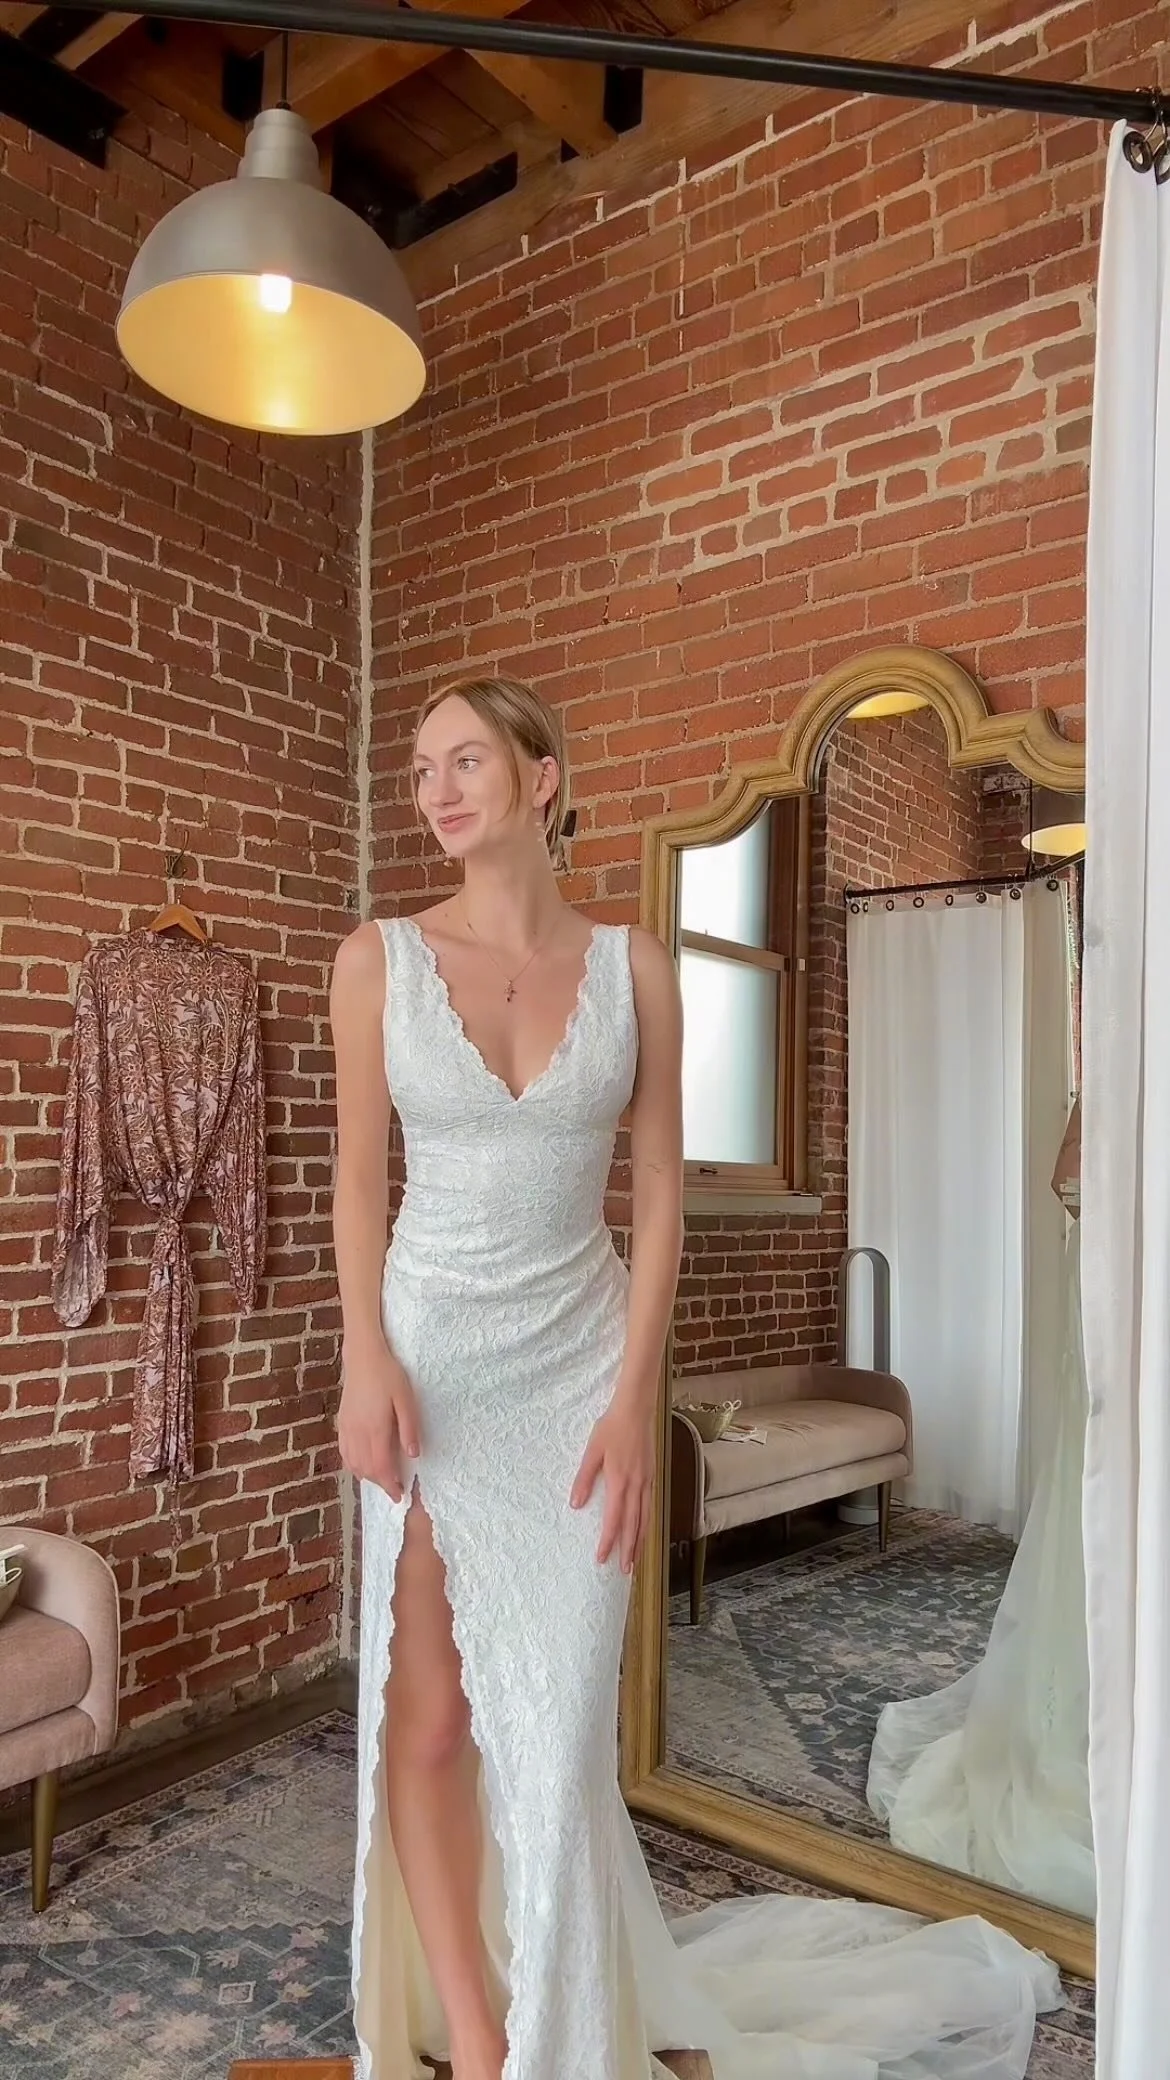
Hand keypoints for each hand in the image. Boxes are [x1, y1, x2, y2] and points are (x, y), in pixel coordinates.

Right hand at [337, 1336, 420, 1502]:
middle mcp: (358, 1433)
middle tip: (394, 1490)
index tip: (399, 1496)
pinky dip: (353, 1465)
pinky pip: (344, 1452)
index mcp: (375, 1429)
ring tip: (382, 1479)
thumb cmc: (388, 1375)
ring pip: (353, 1463)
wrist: (363, 1357)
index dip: (390, 1484)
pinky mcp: (342, 1423)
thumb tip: (413, 1454)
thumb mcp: (405, 1399)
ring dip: (367, 1477)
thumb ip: (409, 1427)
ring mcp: (347, 1428)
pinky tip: (362, 1465)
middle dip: (380, 1484)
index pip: (381, 1466)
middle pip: (366, 1469)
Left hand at [570, 1398, 655, 1572]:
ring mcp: (647, 1481)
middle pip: (633, 1525)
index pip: (614, 1519)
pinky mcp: (652, 1475)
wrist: (637, 1409)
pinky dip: (647, 1523)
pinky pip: (651, 1506)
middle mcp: (637, 1485)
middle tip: (625, 1571)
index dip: (608, 1541)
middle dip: (628, 1550)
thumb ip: (584, 1478)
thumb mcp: (592, 1451)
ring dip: (640, 1540)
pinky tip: (644, 1529)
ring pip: (645, 1518)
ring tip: (636, 1559)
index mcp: (620, 1481)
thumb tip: (576, 1505)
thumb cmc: (612, 1427)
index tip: (603, 1559)